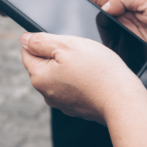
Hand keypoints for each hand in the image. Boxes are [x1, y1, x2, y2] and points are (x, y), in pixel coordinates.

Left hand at [20, 32, 146, 124]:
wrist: (121, 98)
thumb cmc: (97, 71)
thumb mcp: (67, 45)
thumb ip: (41, 41)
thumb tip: (24, 39)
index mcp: (38, 77)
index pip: (27, 53)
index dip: (41, 42)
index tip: (60, 41)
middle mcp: (45, 93)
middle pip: (43, 65)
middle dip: (57, 55)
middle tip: (79, 53)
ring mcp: (60, 102)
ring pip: (59, 76)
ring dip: (69, 67)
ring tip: (88, 65)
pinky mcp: (75, 107)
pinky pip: (72, 88)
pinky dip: (80, 81)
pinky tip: (92, 77)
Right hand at [81, 0, 146, 69]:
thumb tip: (101, 6)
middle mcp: (125, 16)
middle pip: (95, 17)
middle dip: (83, 19)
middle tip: (70, 23)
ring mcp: (128, 35)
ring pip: (100, 37)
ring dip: (93, 38)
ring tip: (81, 39)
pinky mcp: (131, 52)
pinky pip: (112, 54)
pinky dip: (105, 55)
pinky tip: (97, 54)